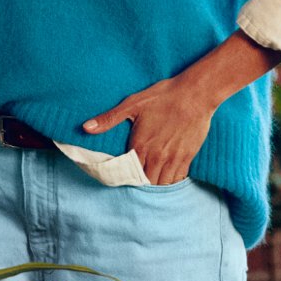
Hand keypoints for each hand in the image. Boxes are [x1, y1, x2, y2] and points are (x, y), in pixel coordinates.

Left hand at [81, 73, 214, 185]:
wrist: (194, 94)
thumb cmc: (162, 96)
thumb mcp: (132, 104)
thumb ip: (109, 119)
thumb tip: (85, 127)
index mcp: (140, 145)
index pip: (129, 173)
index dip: (125, 178)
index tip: (122, 177)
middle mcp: (156, 156)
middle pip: (146, 182)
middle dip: (140, 184)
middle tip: (136, 180)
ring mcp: (173, 158)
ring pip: (162, 184)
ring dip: (155, 185)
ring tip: (150, 182)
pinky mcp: (187, 157)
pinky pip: (178, 178)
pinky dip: (171, 181)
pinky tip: (166, 178)